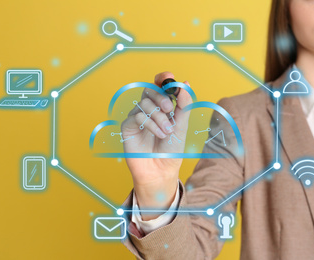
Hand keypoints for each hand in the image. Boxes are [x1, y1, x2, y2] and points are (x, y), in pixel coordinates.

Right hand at [121, 72, 191, 218]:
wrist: (161, 170)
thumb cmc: (172, 149)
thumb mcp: (181, 125)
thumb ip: (184, 105)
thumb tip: (185, 83)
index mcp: (162, 106)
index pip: (160, 85)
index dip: (163, 78)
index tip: (169, 79)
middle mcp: (149, 109)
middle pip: (150, 90)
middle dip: (161, 97)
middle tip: (170, 109)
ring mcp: (137, 117)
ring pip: (144, 104)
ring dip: (158, 117)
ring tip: (166, 132)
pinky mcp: (128, 126)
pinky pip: (137, 116)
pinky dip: (150, 124)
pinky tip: (158, 135)